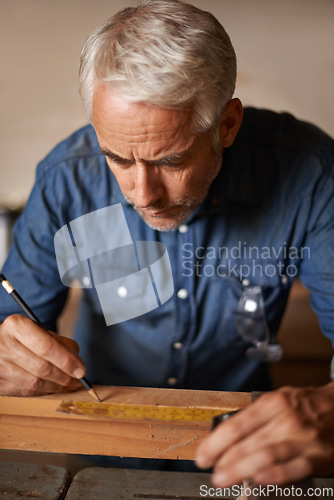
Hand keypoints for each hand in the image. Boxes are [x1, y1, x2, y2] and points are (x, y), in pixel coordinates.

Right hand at [0, 314, 85, 395]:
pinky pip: (26, 392)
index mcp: (16, 326)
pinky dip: (43, 391)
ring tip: (68, 384)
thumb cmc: (22, 336)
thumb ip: (59, 343)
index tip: (81, 370)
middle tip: (77, 379)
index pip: (46, 346)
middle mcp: (4, 345)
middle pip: (42, 367)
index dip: (66, 361)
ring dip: (56, 386)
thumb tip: (77, 363)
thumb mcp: (39, 330)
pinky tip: (53, 387)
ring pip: (34, 383)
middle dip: (64, 376)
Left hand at [196, 384, 333, 485]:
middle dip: (224, 459)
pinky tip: (258, 480)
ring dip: (240, 469)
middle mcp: (286, 419)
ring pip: (265, 455)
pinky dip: (274, 476)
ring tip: (223, 478)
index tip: (203, 455)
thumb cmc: (305, 405)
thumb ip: (255, 417)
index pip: (236, 425)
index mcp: (272, 403)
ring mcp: (302, 439)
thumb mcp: (278, 400)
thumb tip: (226, 437)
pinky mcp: (317, 457)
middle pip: (247, 442)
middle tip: (210, 472)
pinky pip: (292, 469)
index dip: (215, 442)